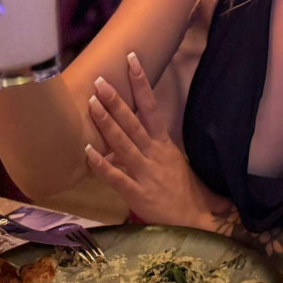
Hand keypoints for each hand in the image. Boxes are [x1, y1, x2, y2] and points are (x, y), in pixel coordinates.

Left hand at [84, 55, 227, 228]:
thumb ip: (154, 147)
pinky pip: (115, 176)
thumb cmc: (185, 191)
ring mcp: (144, 172)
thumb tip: (137, 132)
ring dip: (106, 122)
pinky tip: (87, 151)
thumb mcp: (173, 162)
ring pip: (122, 143)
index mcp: (164, 144)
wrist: (195, 221)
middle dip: (116, 100)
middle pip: (133, 121)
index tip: (132, 61)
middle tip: (100, 80)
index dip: (141, 84)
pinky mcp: (136, 193)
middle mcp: (154, 153)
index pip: (152, 107)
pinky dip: (101, 164)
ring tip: (91, 103)